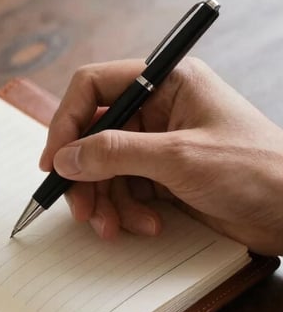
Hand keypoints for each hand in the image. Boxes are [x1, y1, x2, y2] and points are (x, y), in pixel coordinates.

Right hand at [39, 57, 282, 254]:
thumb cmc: (257, 170)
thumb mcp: (178, 158)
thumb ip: (115, 154)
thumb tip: (66, 157)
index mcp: (167, 83)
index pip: (94, 88)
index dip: (67, 122)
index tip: (55, 161)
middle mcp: (160, 109)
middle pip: (94, 136)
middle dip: (85, 176)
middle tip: (81, 210)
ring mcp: (160, 145)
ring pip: (104, 169)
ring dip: (105, 202)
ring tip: (115, 228)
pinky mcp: (164, 176)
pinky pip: (124, 191)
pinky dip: (126, 212)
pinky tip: (147, 226)